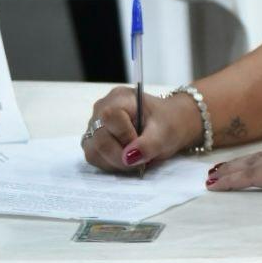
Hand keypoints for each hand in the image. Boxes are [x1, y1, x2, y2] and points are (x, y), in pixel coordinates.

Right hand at [81, 86, 204, 173]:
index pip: (110, 117)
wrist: (168, 126)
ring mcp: (94, 125)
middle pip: (99, 138)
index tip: (141, 144)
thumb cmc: (168, 123)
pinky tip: (126, 159)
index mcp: (120, 98)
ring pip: (93, 151)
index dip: (124, 136)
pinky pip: (94, 157)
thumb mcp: (166, 132)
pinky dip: (111, 164)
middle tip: (141, 158)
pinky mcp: (93, 140)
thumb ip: (148, 144)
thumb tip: (128, 158)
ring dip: (115, 162)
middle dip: (121, 156)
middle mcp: (101, 109)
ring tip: (135, 157)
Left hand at [206, 135, 261, 194]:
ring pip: (248, 167)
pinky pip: (247, 178)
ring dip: (228, 172)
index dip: (260, 162)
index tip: (248, 164)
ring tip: (211, 177)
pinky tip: (216, 185)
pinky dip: (229, 181)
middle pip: (258, 160)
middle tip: (219, 169)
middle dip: (238, 164)